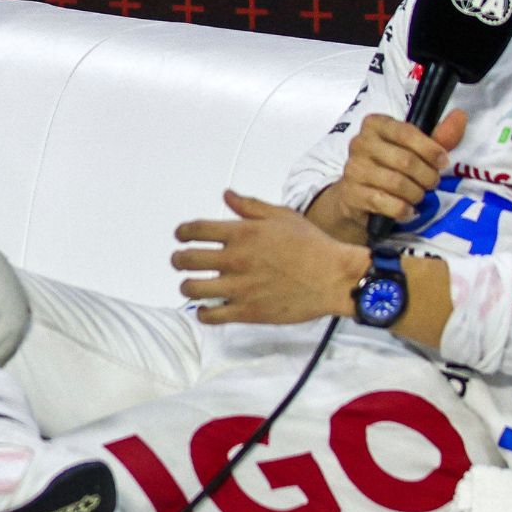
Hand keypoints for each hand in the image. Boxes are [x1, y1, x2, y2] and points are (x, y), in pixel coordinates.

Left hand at [172, 190, 370, 324]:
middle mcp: (235, 259)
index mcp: (242, 233)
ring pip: (193, 289)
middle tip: (180, 261)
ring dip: (187, 286)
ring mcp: (240, 287)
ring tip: (191, 285)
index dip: (182, 233)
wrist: (334, 278)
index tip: (180, 236)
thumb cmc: (311, 244)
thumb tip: (226, 195)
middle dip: (178, 260)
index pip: (195, 230)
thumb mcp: (282, 216)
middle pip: (186, 260)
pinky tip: (206, 309)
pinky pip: (212, 316)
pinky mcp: (248, 312)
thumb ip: (250, 206)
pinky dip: (203, 313)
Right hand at [309, 110, 465, 241]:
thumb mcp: (416, 149)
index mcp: (375, 124)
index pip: (406, 132)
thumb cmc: (391, 167)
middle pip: (405, 160)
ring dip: (416, 194)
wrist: (359, 196)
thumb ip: (439, 135)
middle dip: (427, 176)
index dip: (430, 149)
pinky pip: (385, 202)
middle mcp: (360, 143)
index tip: (443, 161)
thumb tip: (460, 115)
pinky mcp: (351, 193)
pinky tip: (407, 209)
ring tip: (418, 196)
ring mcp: (353, 169)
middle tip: (432, 183)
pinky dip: (402, 209)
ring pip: (396, 183)